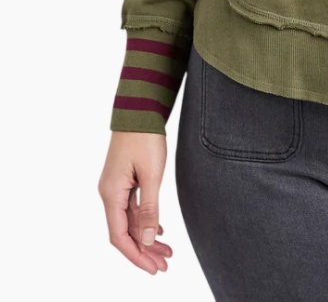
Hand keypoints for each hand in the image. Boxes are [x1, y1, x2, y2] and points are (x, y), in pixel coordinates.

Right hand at [98, 131, 172, 274]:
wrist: (139, 110)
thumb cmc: (145, 137)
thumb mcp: (152, 174)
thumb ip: (149, 208)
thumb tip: (146, 240)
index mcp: (111, 194)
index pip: (119, 236)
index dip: (136, 256)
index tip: (154, 269)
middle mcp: (109, 193)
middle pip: (124, 232)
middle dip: (144, 251)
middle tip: (165, 265)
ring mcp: (116, 187)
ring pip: (130, 221)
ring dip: (146, 237)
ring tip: (166, 252)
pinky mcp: (124, 180)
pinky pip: (132, 208)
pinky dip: (144, 221)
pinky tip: (158, 229)